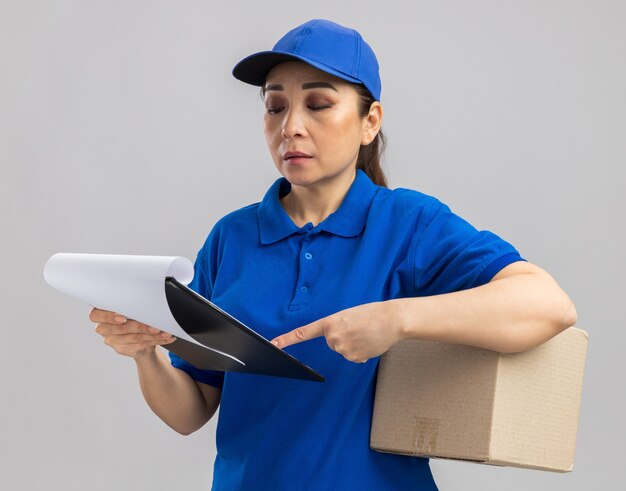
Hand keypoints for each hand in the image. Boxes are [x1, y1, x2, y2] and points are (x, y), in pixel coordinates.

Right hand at [90, 307, 175, 359]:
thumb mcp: (132, 307)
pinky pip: (140, 345)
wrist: (138, 334)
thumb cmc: (133, 315)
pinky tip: (166, 338)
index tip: (124, 318)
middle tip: (156, 327)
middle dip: (141, 327)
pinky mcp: (121, 349)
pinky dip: (156, 341)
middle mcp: (103, 327)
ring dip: (153, 335)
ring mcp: (111, 340)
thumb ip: (132, 305)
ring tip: (166, 333)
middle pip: (121, 328)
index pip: (95, 315)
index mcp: (100, 313)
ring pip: (133, 338)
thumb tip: (148, 301)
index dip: (109, 317)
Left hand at [271, 302, 402, 362]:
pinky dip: (362, 351)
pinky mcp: (354, 358)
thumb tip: (342, 344)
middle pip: (332, 342)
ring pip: (344, 350)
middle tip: (359, 328)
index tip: (273, 344)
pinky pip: (355, 357)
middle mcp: (332, 338)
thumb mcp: (349, 316)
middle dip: (344, 337)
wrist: (392, 320)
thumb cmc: (373, 314)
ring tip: (367, 334)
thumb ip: (339, 328)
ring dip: (355, 344)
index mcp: (329, 323)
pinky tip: (371, 342)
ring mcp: (342, 349)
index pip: (303, 333)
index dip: (287, 339)